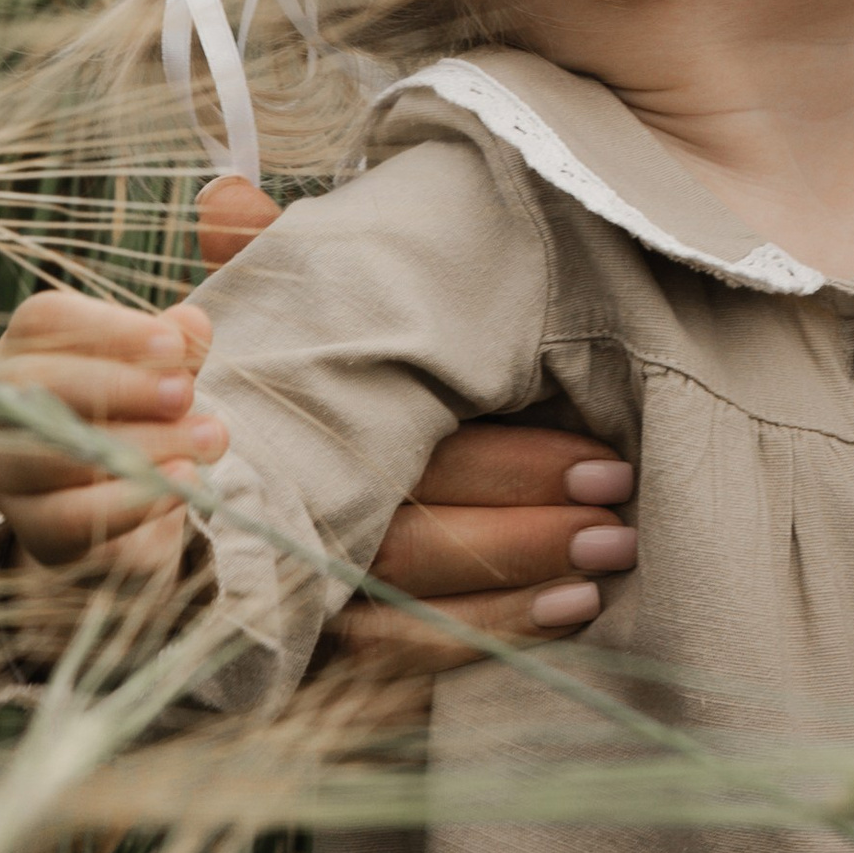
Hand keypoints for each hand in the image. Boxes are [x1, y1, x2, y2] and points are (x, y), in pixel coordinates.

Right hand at [0, 291, 227, 578]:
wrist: (125, 499)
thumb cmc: (135, 412)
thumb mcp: (157, 372)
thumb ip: (173, 348)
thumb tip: (192, 324)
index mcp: (24, 346)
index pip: (47, 319)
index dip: (111, 329)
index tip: (173, 346)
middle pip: (42, 383)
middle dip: (122, 387)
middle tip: (185, 395)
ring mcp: (3, 469)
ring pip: (59, 454)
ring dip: (143, 445)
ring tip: (208, 439)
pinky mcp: (30, 527)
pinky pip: (73, 517)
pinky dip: (133, 500)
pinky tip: (182, 483)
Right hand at [191, 177, 638, 673]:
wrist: (228, 481)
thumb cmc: (298, 373)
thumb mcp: (292, 308)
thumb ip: (283, 259)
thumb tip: (229, 195)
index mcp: (300, 425)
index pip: (412, 452)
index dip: (514, 464)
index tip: (609, 461)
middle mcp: (298, 512)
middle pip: (418, 535)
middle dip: (530, 527)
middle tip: (624, 510)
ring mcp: (305, 587)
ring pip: (415, 601)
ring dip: (520, 585)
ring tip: (614, 560)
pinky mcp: (315, 644)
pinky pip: (402, 657)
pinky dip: (488, 637)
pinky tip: (571, 616)